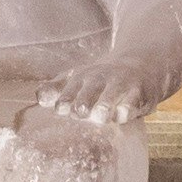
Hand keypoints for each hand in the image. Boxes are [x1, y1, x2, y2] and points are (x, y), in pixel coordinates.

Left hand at [33, 51, 173, 125]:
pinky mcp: (138, 94)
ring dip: (103, 109)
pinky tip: (122, 115)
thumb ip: (57, 89)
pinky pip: (130, 105)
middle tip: (81, 114)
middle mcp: (99, 80)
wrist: (141, 65)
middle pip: (86, 96)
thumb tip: (39, 98)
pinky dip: (125, 111)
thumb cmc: (103, 79)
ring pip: (108, 100)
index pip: (67, 93)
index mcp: (81, 78)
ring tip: (100, 116)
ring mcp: (119, 86)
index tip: (62, 110)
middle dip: (82, 106)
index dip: (64, 103)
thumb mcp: (79, 79)